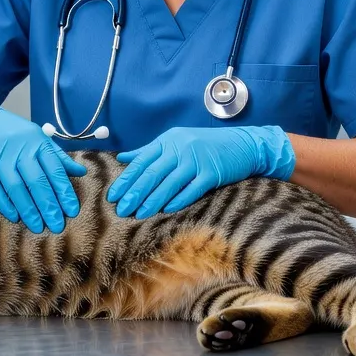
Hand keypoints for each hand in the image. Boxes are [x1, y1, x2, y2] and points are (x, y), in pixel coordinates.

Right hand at [0, 95, 86, 232]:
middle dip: (48, 206)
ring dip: (28, 210)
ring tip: (37, 226)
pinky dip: (5, 204)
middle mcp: (21, 150)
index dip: (64, 192)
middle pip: (37, 182)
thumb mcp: (38, 137)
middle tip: (57, 225)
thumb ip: (58, 156)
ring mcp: (0, 157)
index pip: (55, 170)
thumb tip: (81, 172)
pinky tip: (14, 217)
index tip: (72, 211)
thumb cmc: (13, 132)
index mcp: (38, 143)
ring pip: (17, 188)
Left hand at [107, 126, 294, 217]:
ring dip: (153, 200)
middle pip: (153, 173)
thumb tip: (123, 158)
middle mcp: (180, 148)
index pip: (141, 162)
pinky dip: (179, 199)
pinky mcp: (213, 172)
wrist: (242, 144)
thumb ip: (149, 151)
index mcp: (168, 140)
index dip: (126, 180)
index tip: (113, 196)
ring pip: (170, 183)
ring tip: (139, 214)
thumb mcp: (175, 141)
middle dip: (135, 193)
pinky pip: (192, 189)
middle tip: (122, 210)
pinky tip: (167, 210)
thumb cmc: (205, 145)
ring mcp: (197, 160)